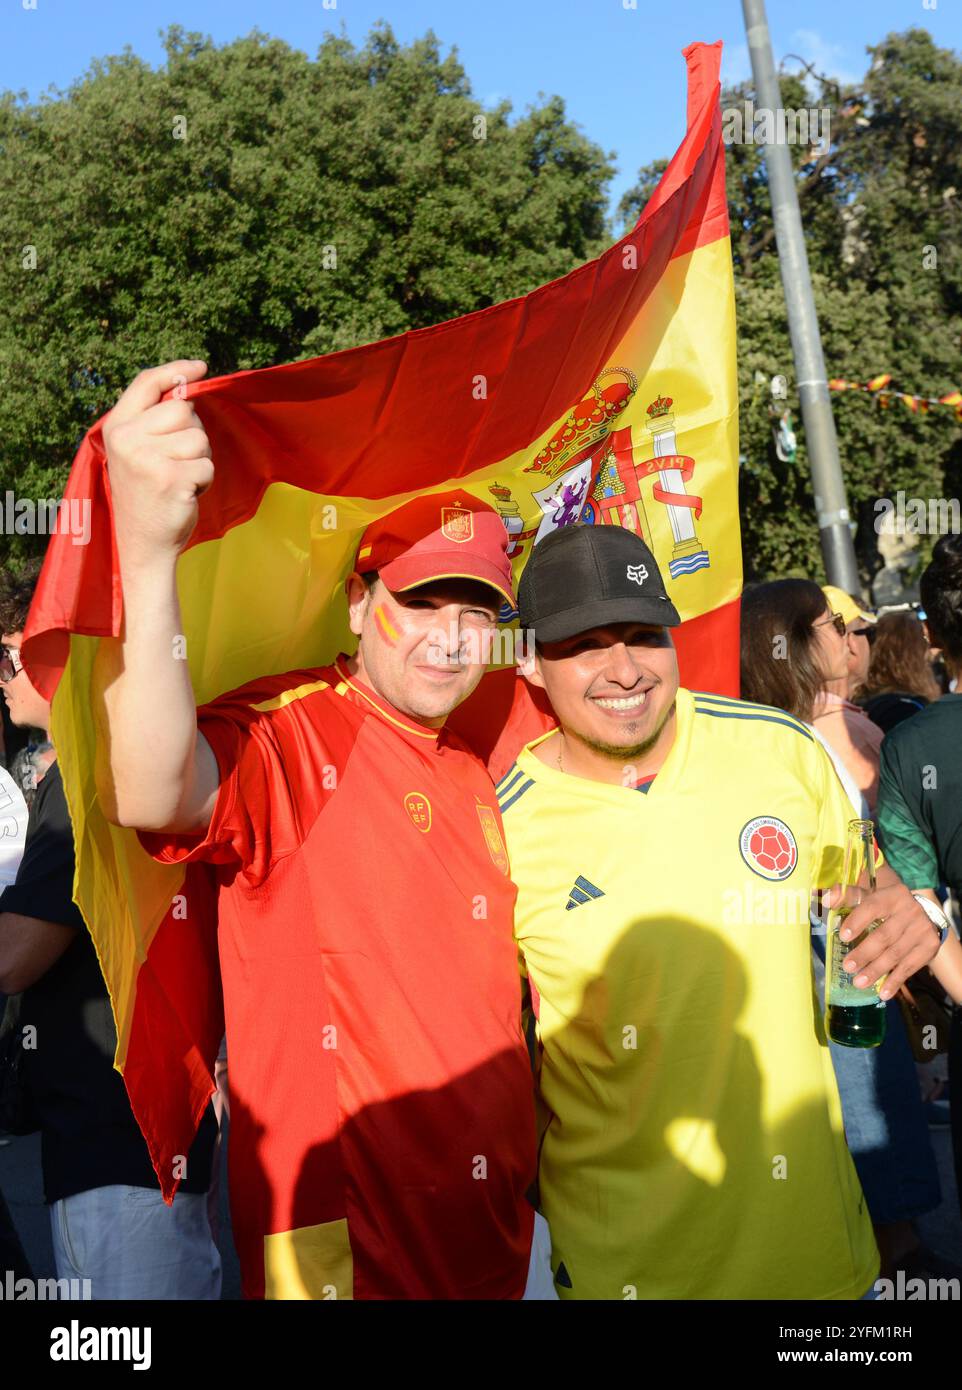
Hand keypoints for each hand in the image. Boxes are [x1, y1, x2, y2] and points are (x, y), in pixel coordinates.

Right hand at [102, 360, 212, 566]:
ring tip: (178, 479)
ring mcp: (147, 458)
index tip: (200, 367)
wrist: (142, 543)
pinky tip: (185, 494)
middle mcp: (127, 439)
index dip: (175, 370)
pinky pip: (207, 465)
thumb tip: (188, 387)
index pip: (147, 383)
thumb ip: (154, 420)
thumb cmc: (146, 494)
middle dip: (191, 434)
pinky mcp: (171, 478)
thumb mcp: (138, 451)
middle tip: (176, 461)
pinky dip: (204, 480)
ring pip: (199, 438)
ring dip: (199, 459)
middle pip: (183, 410)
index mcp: (116, 427)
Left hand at [822, 881, 939, 999]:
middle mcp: (911, 910)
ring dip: (876, 971)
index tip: (843, 937)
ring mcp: (922, 929)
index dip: (857, 921)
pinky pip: (910, 967)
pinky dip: (895, 981)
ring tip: (859, 983)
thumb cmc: (885, 904)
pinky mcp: (930, 946)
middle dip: (864, 953)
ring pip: (896, 954)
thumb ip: (845, 896)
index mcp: (893, 895)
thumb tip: (825, 900)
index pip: (873, 907)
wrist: (921, 911)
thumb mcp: (868, 894)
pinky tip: (883, 993)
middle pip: (884, 936)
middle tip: (847, 967)